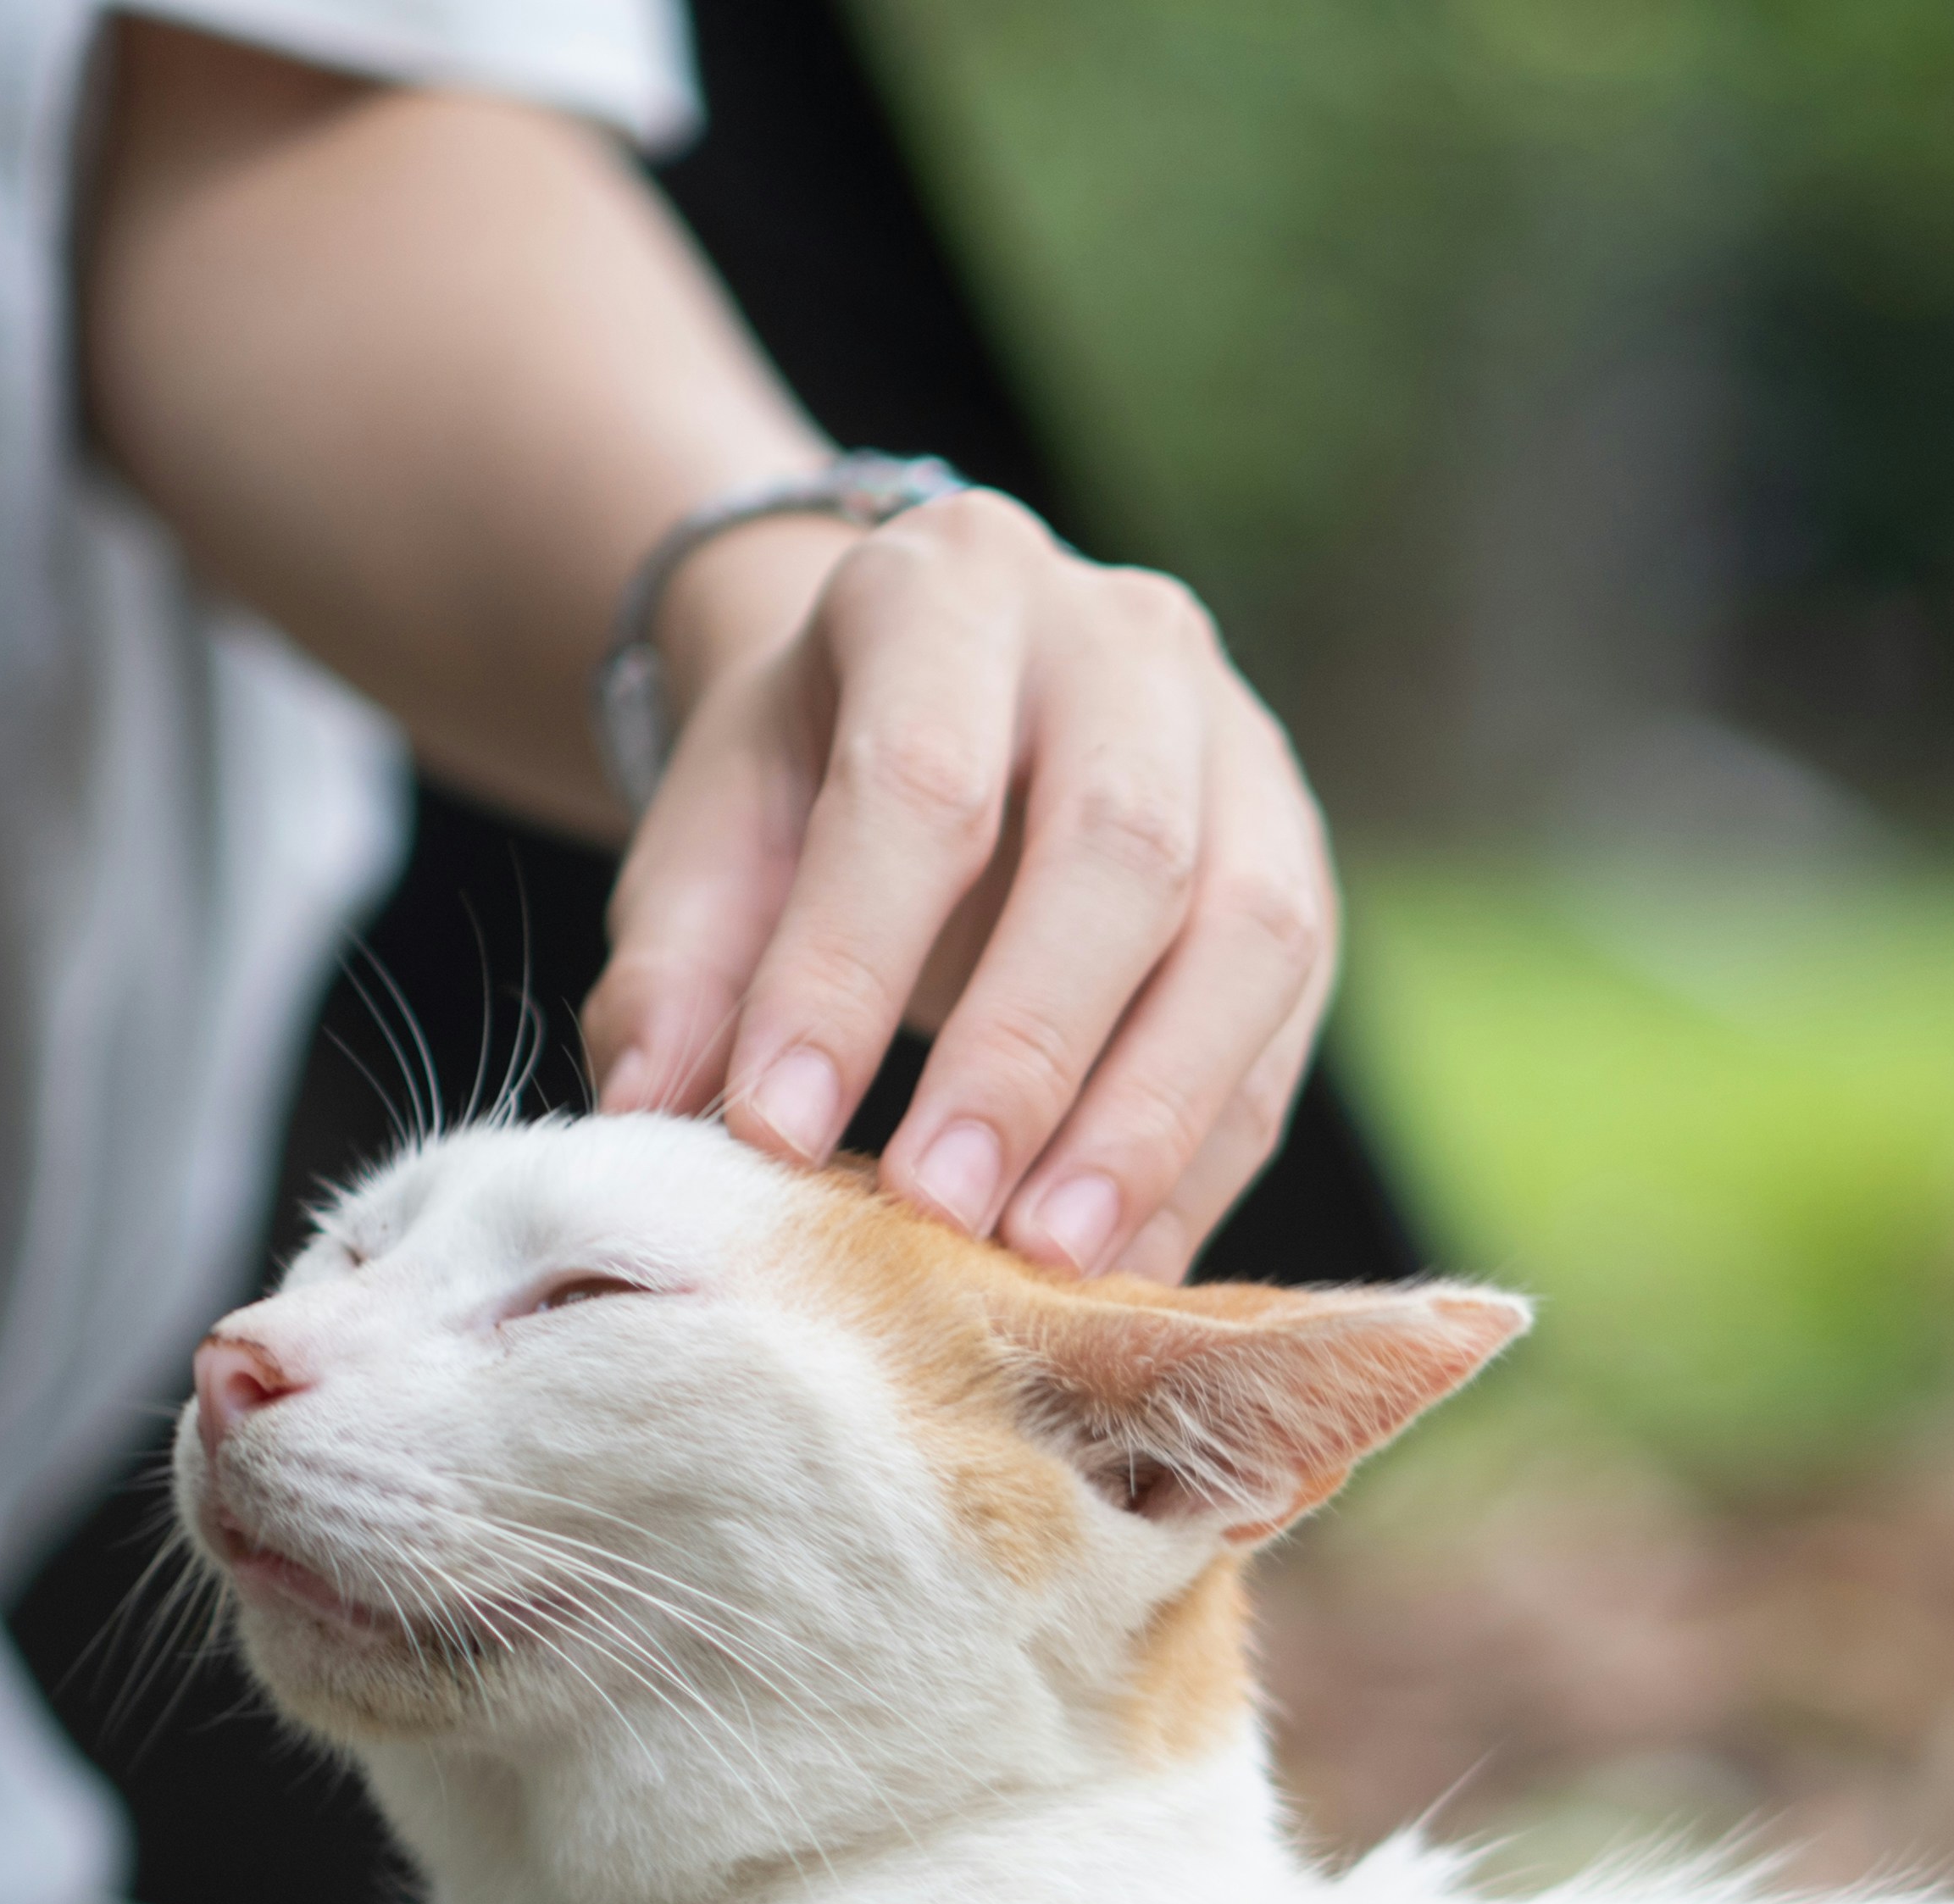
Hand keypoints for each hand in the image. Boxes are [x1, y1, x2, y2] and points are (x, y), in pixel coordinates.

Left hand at [579, 491, 1338, 1282]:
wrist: (934, 702)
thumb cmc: (809, 779)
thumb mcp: (711, 838)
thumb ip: (675, 971)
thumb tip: (654, 1117)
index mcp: (950, 587)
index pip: (919, 783)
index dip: (849, 970)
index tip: (779, 1133)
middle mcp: (1125, 639)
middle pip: (1119, 851)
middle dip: (1027, 1055)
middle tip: (939, 1213)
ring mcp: (1241, 746)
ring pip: (1247, 936)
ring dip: (1147, 1122)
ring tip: (1049, 1264)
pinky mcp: (1299, 865)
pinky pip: (1281, 1029)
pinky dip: (1199, 1161)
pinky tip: (1119, 1266)